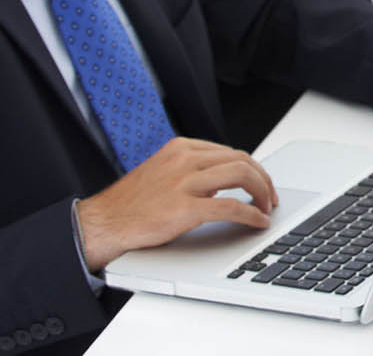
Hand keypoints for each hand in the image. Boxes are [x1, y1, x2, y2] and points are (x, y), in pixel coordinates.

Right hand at [77, 138, 276, 271]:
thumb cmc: (132, 205)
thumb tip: (226, 182)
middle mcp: (184, 159)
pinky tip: (257, 222)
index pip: (231, 152)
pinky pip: (231, 207)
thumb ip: (192, 172)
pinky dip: (251, 214)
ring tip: (266, 209)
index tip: (262, 184)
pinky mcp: (183, 208)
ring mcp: (183, 182)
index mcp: (180, 148)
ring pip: (242, 175)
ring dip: (262, 192)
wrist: (102, 225)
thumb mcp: (164, 174)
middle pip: (242, 160)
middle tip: (270, 198)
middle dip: (263, 179)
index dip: (253, 169)